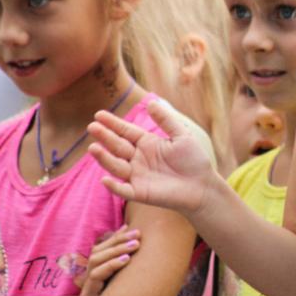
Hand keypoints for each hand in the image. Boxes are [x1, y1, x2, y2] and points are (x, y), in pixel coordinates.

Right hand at [79, 225, 140, 295]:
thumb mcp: (120, 290)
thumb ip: (125, 273)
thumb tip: (141, 254)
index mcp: (95, 275)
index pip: (101, 249)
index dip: (114, 237)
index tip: (129, 227)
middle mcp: (89, 279)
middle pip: (97, 252)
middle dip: (118, 240)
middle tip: (138, 233)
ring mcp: (88, 287)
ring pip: (95, 260)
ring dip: (116, 249)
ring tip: (136, 244)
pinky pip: (96, 276)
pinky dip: (111, 265)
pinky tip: (126, 260)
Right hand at [88, 100, 218, 214]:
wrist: (203, 186)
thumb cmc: (193, 160)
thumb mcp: (181, 136)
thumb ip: (166, 120)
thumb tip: (151, 102)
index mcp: (146, 143)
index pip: (126, 132)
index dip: (113, 124)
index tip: (99, 115)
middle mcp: (138, 158)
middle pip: (118, 146)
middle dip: (105, 137)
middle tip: (92, 127)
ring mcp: (137, 176)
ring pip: (116, 166)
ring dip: (104, 158)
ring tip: (93, 147)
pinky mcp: (140, 193)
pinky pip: (124, 190)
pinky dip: (114, 187)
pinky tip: (105, 180)